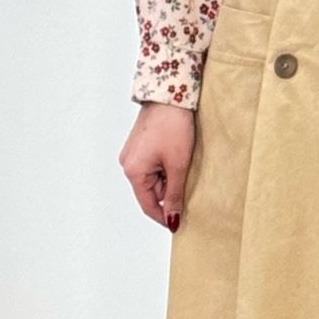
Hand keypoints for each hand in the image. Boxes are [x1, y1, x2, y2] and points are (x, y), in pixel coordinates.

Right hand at [120, 101, 195, 229]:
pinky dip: (166, 167)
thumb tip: (173, 219)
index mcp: (133, 172)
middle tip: (190, 184)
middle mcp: (128, 164)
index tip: (180, 224)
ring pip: (154, 179)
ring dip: (170, 178)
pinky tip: (178, 157)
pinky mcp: (140, 145)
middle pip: (151, 192)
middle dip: (170, 193)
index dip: (165, 217)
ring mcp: (133, 154)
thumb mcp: (178, 165)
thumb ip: (175, 195)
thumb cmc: (173, 127)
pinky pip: (153, 166)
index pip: (148, 206)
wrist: (169, 95)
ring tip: (184, 165)